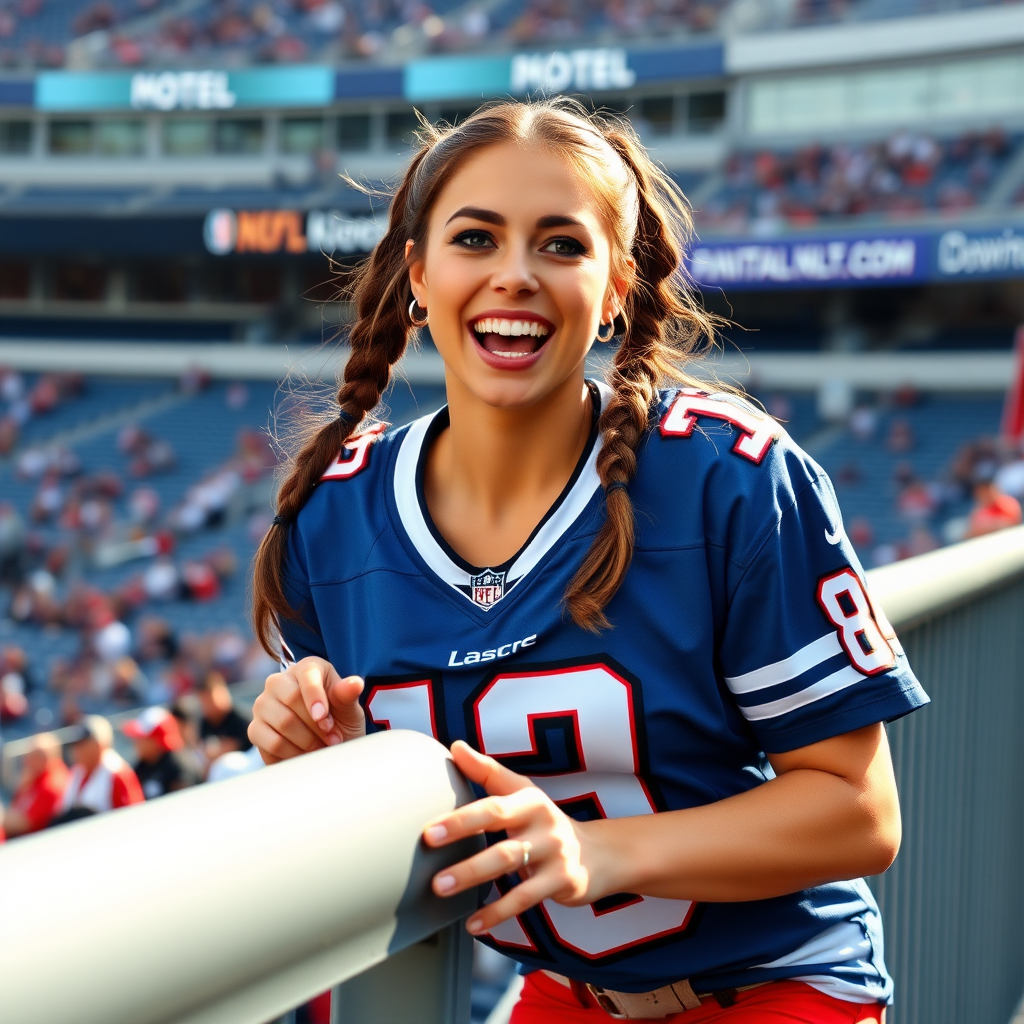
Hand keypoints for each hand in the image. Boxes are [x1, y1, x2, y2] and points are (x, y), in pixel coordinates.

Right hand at [249, 657, 364, 764]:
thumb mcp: (349, 709)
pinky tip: (306, 755)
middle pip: (291, 699)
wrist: (326, 746)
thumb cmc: (339, 720)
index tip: (326, 721)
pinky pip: (271, 743)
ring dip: (308, 742)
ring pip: (282, 723)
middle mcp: (278, 681)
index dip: (316, 699)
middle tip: (333, 740)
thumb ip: (347, 696)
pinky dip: (293, 754)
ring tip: (323, 748)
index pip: (306, 676)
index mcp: (306, 668)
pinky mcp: (255, 729)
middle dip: (316, 725)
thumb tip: (355, 684)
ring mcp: (263, 705)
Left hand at [423, 741, 600, 935]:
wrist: (599, 855)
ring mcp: (554, 851)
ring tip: (442, 887)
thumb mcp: (523, 793)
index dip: (460, 813)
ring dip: (472, 874)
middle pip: (499, 824)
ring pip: (509, 861)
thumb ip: (488, 773)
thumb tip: (455, 747)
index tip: (428, 828)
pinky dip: (497, 912)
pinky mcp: (562, 881)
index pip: (492, 801)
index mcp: (529, 798)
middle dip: (461, 834)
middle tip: (428, 846)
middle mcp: (543, 820)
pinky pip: (524, 898)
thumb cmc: (546, 822)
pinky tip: (474, 923)